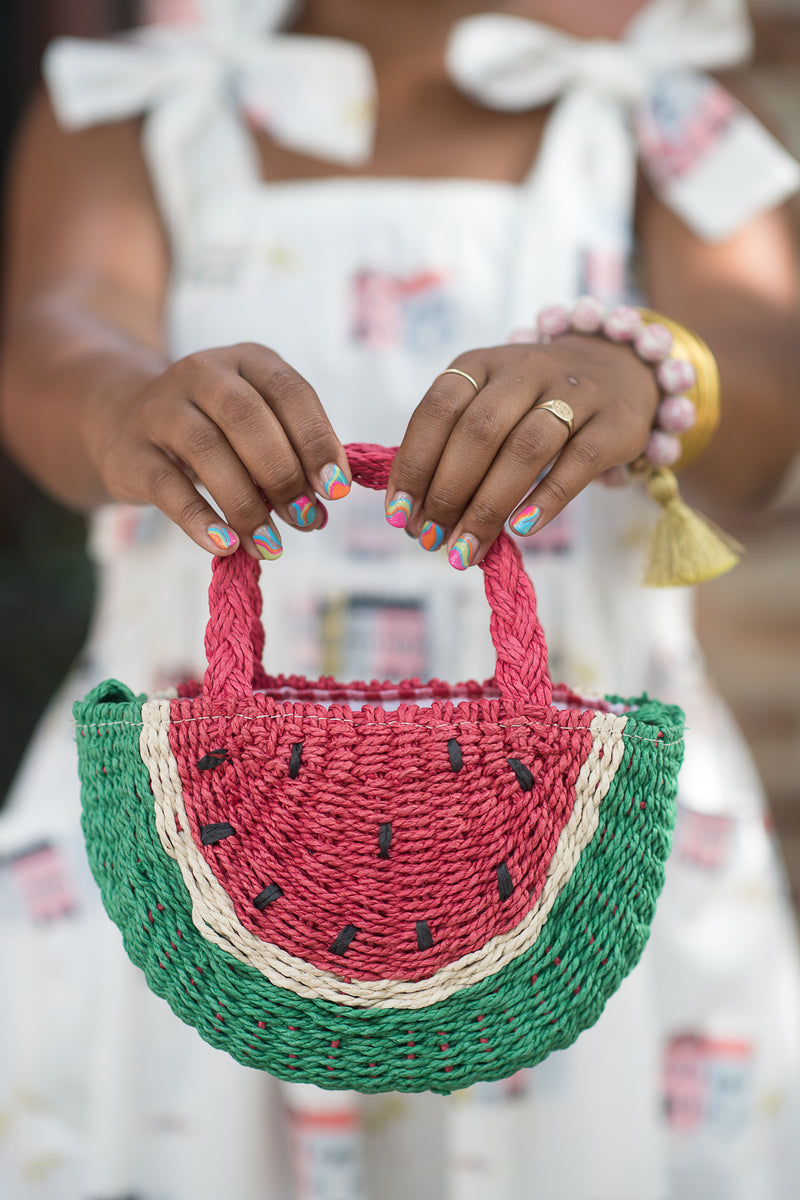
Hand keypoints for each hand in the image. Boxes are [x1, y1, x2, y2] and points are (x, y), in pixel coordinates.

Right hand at [84, 342, 350, 556]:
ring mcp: (160, 409)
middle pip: (247, 417)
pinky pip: (167, 487)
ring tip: (271, 545)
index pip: (290, 391)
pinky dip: (200, 520)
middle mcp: (202, 373)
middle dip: (284, 473)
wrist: (123, 419)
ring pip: (207, 451)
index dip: (317, 441)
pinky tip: (227, 546)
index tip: (336, 490)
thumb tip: (320, 508)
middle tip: (305, 519)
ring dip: (247, 505)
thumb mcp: (256, 425)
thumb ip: (289, 455)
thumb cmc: (215, 429)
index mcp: (248, 361)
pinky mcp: (130, 451)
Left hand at [385, 336, 659, 567]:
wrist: (619, 371)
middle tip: (432, 539)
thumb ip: (453, 447)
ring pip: (526, 449)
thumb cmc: (534, 404)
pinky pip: (579, 463)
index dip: (414, 464)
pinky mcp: (615, 422)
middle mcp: (526, 369)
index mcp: (481, 364)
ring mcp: (575, 392)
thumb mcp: (488, 404)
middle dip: (448, 493)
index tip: (399, 515)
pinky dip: (546, 499)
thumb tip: (414, 514)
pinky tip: (521, 529)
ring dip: (488, 506)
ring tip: (467, 548)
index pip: (438, 409)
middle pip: (479, 431)